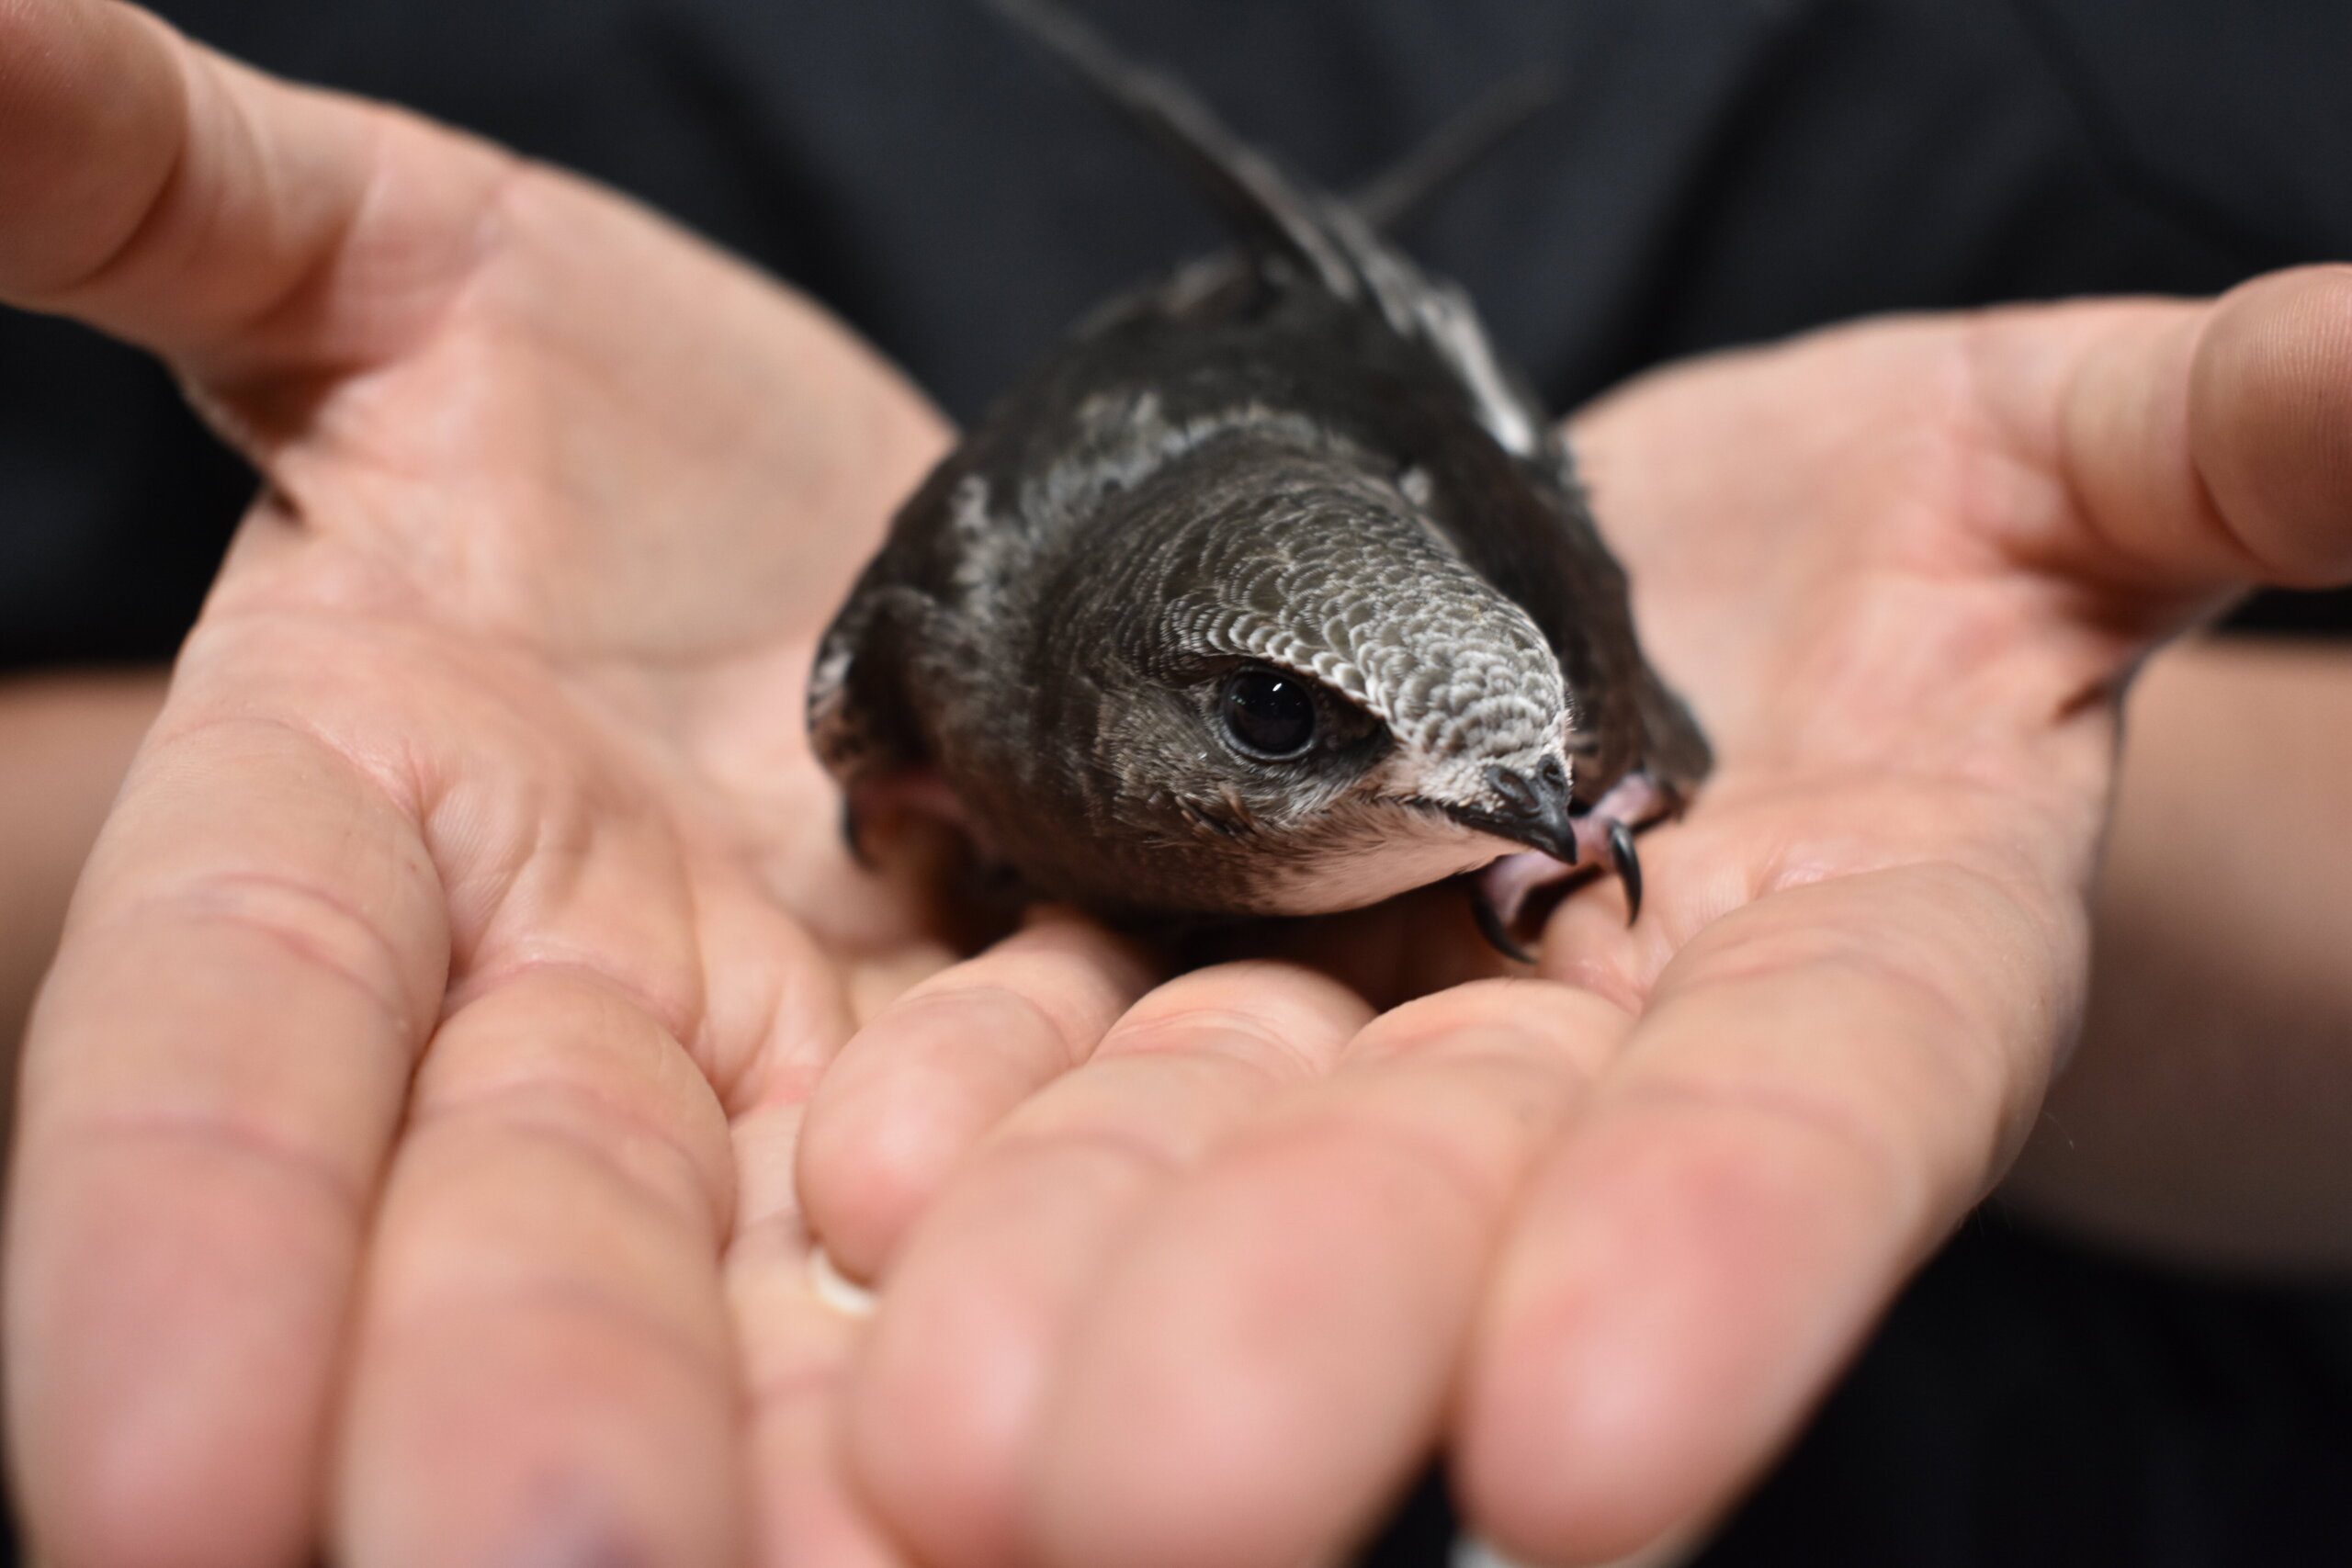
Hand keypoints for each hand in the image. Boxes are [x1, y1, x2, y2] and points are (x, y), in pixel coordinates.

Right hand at [2, 1, 966, 1562]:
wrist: (892, 533)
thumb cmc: (600, 414)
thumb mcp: (395, 276)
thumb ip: (167, 195)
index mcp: (362, 828)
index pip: (220, 1035)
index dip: (166, 1242)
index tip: (146, 1496)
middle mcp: (570, 1017)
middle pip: (525, 1232)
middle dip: (520, 1404)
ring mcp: (814, 1084)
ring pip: (797, 1287)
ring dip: (817, 1454)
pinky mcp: (1033, 1083)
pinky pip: (1062, 1202)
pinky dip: (1078, 1319)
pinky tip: (1097, 1473)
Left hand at [797, 271, 2351, 1565]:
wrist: (1647, 568)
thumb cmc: (1918, 527)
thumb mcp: (2068, 470)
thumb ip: (2219, 451)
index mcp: (1858, 961)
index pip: (1807, 1124)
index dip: (1712, 1266)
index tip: (1584, 1453)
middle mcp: (1602, 1037)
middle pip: (1464, 1198)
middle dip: (1311, 1336)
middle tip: (1123, 1505)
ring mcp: (1387, 1002)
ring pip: (1237, 1141)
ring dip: (1088, 1273)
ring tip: (929, 1418)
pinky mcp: (1204, 934)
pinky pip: (1087, 1023)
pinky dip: (984, 1101)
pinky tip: (865, 1180)